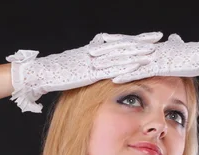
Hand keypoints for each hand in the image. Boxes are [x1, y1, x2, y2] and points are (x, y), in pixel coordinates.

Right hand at [6, 32, 163, 112]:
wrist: (39, 74)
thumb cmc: (54, 73)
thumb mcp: (74, 66)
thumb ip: (87, 63)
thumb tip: (94, 62)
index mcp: (93, 50)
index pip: (117, 42)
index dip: (134, 39)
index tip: (149, 37)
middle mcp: (95, 52)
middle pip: (123, 44)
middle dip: (141, 41)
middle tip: (159, 37)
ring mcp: (93, 61)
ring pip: (120, 54)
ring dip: (137, 52)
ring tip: (154, 50)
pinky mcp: (90, 72)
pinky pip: (112, 68)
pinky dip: (126, 66)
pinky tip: (138, 66)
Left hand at [104, 32, 198, 92]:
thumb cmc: (196, 55)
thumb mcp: (180, 50)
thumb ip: (172, 47)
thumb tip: (172, 39)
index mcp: (154, 46)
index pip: (130, 41)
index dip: (114, 41)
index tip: (99, 42)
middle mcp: (152, 49)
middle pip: (124, 49)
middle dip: (106, 51)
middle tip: (89, 52)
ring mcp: (156, 58)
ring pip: (129, 60)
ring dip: (111, 64)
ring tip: (95, 66)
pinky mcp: (162, 67)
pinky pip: (140, 72)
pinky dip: (126, 75)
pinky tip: (114, 79)